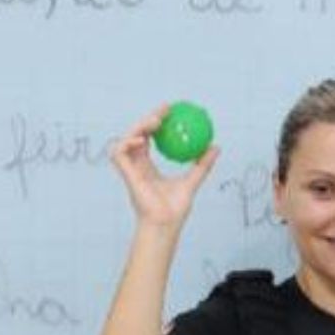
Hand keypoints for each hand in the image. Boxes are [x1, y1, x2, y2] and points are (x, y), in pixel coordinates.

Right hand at [109, 102, 220, 228]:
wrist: (165, 224)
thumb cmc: (175, 210)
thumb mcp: (192, 181)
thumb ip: (202, 164)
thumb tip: (215, 147)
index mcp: (147, 166)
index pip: (148, 138)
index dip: (156, 122)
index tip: (170, 111)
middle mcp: (136, 166)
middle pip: (136, 134)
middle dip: (147, 118)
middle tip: (165, 110)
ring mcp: (129, 170)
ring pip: (126, 139)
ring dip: (138, 127)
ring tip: (156, 122)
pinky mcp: (125, 174)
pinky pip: (119, 152)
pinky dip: (127, 143)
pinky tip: (144, 139)